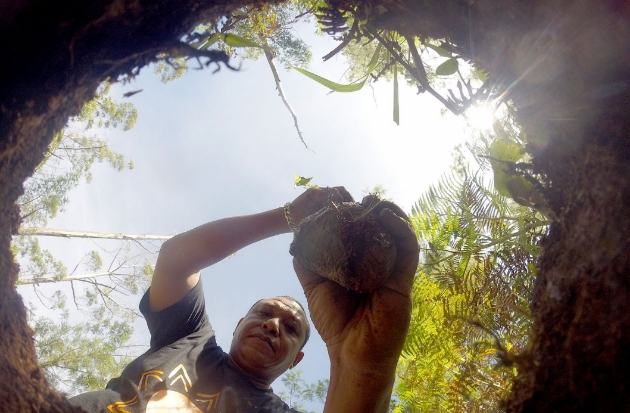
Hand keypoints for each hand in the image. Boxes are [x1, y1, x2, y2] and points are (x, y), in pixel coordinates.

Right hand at [288, 186, 353, 224]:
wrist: (292, 220)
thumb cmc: (309, 225)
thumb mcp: (326, 223)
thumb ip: (336, 220)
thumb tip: (352, 224)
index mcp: (333, 203)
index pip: (347, 198)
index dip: (353, 203)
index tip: (357, 211)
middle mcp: (329, 196)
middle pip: (344, 191)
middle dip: (349, 199)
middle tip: (350, 208)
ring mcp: (321, 192)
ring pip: (336, 190)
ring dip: (340, 198)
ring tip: (339, 206)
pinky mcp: (313, 192)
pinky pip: (324, 192)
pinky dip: (328, 197)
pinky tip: (329, 205)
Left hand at [293, 196, 418, 372]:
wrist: (352, 353)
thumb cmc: (335, 322)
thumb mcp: (315, 286)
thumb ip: (309, 263)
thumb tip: (298, 236)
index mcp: (360, 266)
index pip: (360, 234)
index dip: (354, 216)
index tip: (342, 200)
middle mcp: (378, 266)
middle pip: (380, 231)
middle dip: (371, 211)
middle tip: (359, 196)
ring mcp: (393, 272)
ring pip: (398, 235)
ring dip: (390, 214)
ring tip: (374, 200)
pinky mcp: (404, 280)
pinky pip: (407, 249)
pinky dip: (401, 229)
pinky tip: (386, 215)